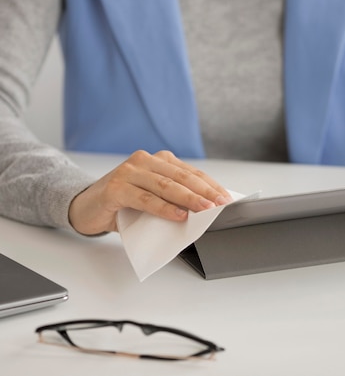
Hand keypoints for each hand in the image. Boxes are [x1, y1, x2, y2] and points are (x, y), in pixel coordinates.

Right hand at [68, 150, 232, 234]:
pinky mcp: (116, 187)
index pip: (191, 172)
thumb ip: (174, 199)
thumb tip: (205, 212)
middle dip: (205, 192)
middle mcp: (144, 161)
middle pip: (182, 177)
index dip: (211, 185)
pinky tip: (178, 215)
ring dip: (189, 199)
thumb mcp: (153, 199)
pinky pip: (145, 198)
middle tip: (221, 205)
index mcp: (158, 160)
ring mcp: (129, 172)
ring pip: (165, 185)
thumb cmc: (123, 204)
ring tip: (205, 210)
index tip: (227, 199)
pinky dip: (163, 208)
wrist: (85, 208)